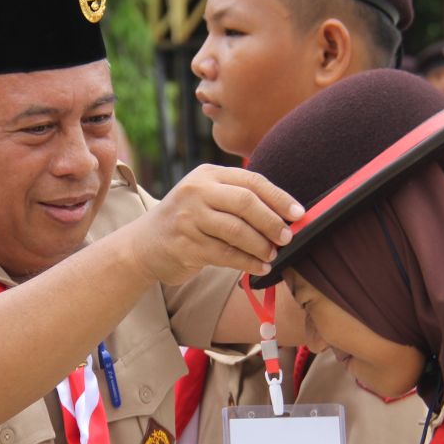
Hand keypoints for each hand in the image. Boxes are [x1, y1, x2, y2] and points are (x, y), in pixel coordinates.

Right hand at [124, 165, 302, 283]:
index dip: (279, 198)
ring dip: (261, 246)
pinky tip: (259, 268)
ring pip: (237, 231)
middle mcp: (196, 191)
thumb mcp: (207, 198)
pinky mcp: (185, 244)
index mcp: (208, 175)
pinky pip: (226, 254)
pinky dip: (247, 263)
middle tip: (287, 237)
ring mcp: (188, 218)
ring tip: (273, 255)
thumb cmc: (186, 221)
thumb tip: (286, 214)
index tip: (299, 213)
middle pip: (246, 202)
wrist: (144, 244)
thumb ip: (238, 199)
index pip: (251, 181)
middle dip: (272, 222)